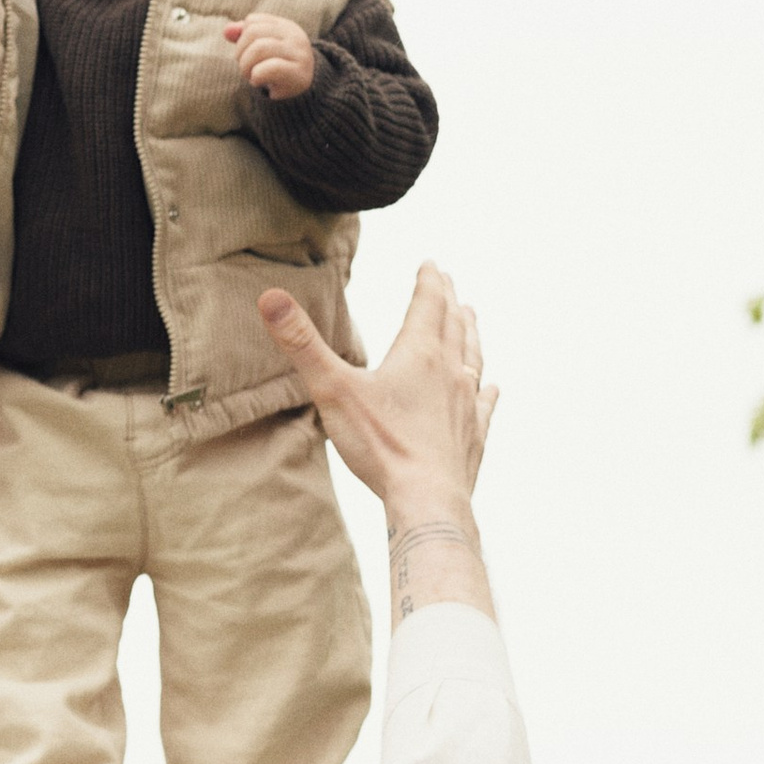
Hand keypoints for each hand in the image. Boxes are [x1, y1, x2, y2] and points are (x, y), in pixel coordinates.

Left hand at [225, 12, 316, 100]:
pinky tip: (258, 82)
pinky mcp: (298, 75)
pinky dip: (256, 76)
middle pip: (253, 32)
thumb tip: (227, 31)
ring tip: (251, 75)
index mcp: (286, 26)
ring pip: (259, 48)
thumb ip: (242, 35)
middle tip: (246, 68)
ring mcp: (299, 55)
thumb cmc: (275, 67)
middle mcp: (295, 37)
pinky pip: (269, 68)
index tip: (247, 53)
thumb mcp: (259, 47)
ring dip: (246, 66)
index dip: (241, 38)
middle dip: (241, 52)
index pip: (252, 21)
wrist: (300, 92)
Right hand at [257, 264, 497, 620]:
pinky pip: (484, 404)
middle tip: (449, 284)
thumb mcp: (332, 389)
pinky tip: (492, 387)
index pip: (427, 304)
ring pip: (473, 358)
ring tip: (470, 318)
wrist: (427, 500)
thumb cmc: (380, 445)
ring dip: (470, 334)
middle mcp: (450, 372)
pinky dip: (486, 390)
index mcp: (419, 354)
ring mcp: (466, 404)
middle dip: (449, 302)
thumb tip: (270, 297)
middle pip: (453, 326)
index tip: (431, 264)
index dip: (429, 281)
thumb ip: (301, 344)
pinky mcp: (473, 435)